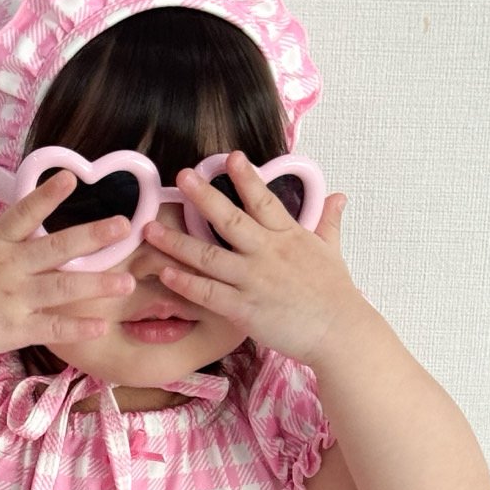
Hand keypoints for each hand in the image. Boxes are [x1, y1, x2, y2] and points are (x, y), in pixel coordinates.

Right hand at [0, 173, 135, 363]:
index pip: (25, 213)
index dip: (49, 194)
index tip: (73, 177)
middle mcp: (9, 266)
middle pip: (57, 247)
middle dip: (94, 236)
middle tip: (125, 226)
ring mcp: (13, 298)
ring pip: (63, 287)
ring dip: (98, 284)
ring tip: (129, 281)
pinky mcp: (14, 328)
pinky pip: (52, 327)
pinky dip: (78, 327)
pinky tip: (102, 324)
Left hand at [142, 152, 362, 365]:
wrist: (339, 332)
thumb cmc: (335, 294)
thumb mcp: (332, 251)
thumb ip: (328, 221)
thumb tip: (338, 196)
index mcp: (288, 236)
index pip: (263, 200)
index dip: (246, 177)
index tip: (229, 157)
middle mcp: (267, 254)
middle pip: (229, 220)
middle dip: (203, 197)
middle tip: (182, 176)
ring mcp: (253, 281)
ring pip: (208, 256)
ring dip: (177, 242)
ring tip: (150, 229)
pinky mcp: (244, 310)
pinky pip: (208, 293)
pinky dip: (185, 283)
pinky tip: (165, 272)